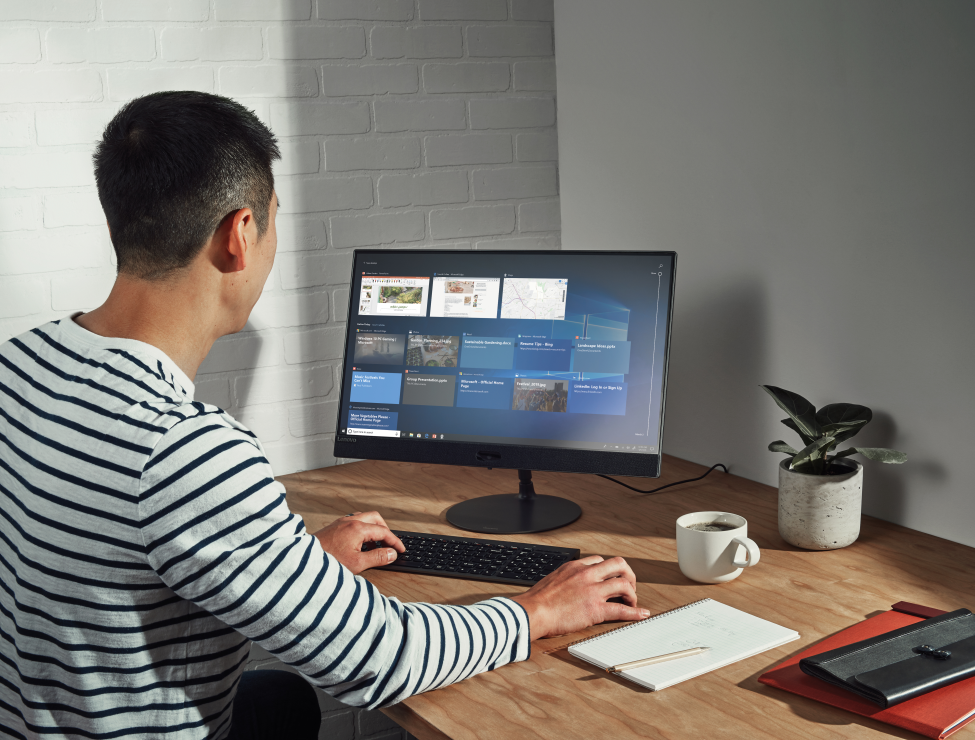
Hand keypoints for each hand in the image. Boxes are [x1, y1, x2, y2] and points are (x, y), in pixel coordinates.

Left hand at [313, 511, 404, 574]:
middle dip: (385, 530)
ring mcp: (340, 522)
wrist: (303, 561)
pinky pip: (354, 522)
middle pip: (375, 518)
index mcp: (357, 528)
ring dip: (373, 529)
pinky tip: (359, 544)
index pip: (383, 531)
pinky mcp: (334, 527)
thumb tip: (392, 554)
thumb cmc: (327, 562)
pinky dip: (362, 530)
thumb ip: (377, 557)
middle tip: (390, 544)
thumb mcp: (357, 564)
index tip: (401, 550)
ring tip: (375, 546)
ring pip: (364, 518)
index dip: (395, 541)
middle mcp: (349, 521)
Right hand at [510, 556, 649, 639]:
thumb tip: (569, 584)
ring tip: (632, 601)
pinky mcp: (596, 609)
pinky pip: (621, 609)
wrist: (533, 612)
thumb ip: (565, 578)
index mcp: (575, 567)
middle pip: (618, 565)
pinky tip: (641, 614)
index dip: (609, 570)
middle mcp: (586, 575)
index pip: (599, 560)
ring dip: (632, 593)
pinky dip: (635, 612)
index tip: (611, 578)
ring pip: (624, 584)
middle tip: (628, 586)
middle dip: (628, 574)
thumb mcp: (552, 578)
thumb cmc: (537, 600)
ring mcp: (593, 591)